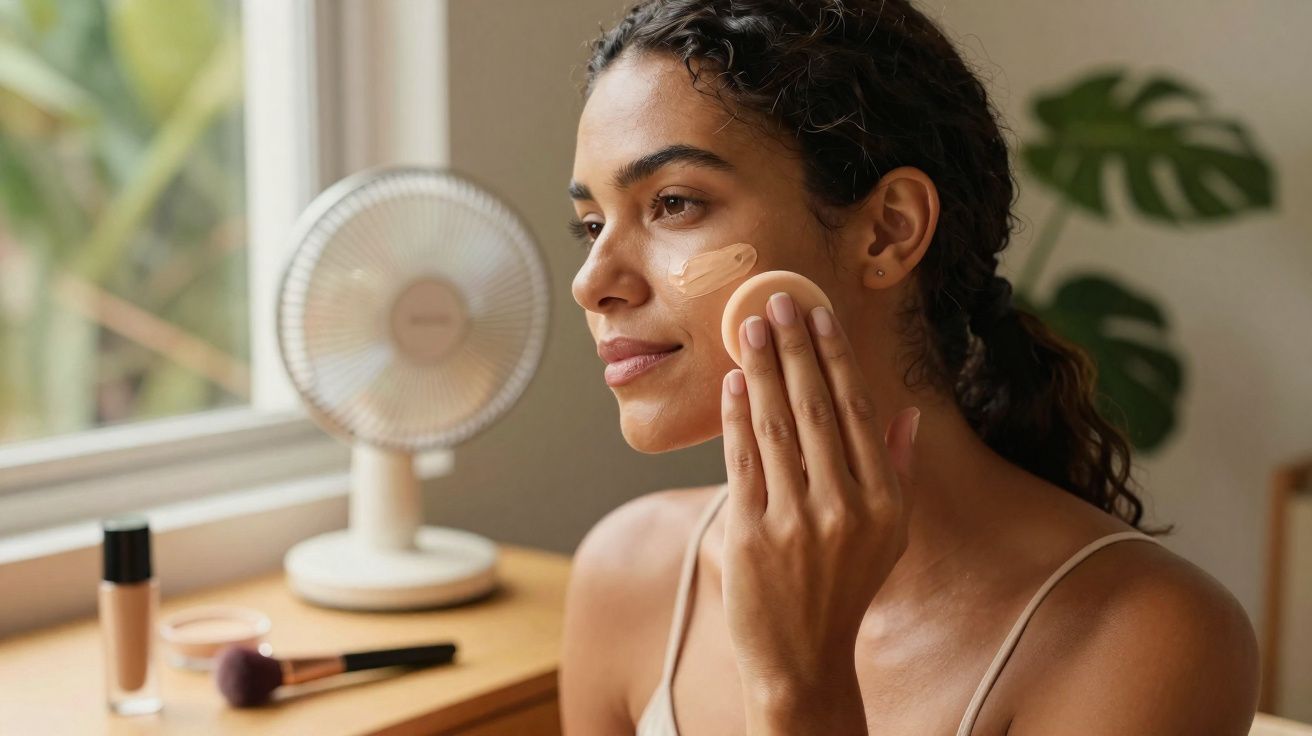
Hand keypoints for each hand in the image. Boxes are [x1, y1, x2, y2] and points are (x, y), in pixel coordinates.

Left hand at [719, 291, 920, 714]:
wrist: (802, 660)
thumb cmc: (846, 590)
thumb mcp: (890, 536)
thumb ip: (899, 471)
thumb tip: (905, 414)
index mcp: (885, 501)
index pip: (858, 411)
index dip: (835, 357)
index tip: (819, 314)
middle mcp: (845, 506)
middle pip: (815, 407)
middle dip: (794, 346)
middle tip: (775, 300)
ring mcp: (797, 520)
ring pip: (776, 425)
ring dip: (762, 369)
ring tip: (750, 327)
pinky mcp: (752, 532)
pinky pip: (742, 459)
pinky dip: (735, 416)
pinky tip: (734, 381)